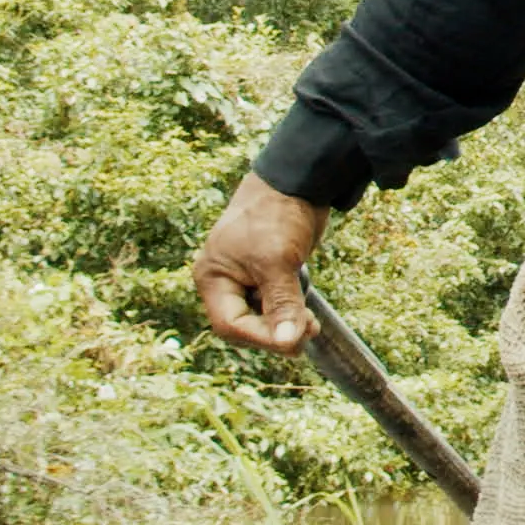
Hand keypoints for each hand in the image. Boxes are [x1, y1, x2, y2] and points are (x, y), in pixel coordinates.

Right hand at [191, 173, 330, 353]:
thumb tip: (287, 344)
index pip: (230, 324)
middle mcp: (224, 281)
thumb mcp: (277, 261)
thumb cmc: (277, 213)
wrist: (298, 180)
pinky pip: (274, 306)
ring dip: (285, 324)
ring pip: (261, 319)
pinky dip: (290, 312)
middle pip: (244, 326)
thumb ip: (281, 304)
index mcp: (213, 277)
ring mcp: (245, 279)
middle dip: (274, 333)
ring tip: (310, 322)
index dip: (261, 337)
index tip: (293, 340)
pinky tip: (306, 311)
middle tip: (308, 331)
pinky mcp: (267, 274)